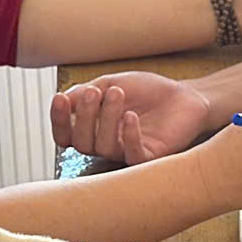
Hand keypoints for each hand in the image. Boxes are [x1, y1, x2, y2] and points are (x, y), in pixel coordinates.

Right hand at [50, 70, 210, 161]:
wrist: (183, 96)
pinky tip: (131, 116)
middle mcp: (106, 144)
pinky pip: (132, 156)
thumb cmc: (147, 91)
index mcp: (93, 128)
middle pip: (81, 143)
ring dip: (106, 119)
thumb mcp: (111, 83)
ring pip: (104, 147)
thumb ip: (85, 92)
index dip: (58, 121)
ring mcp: (126, 152)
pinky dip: (129, 136)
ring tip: (118, 93)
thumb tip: (62, 100)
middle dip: (84, 117)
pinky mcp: (149, 158)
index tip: (59, 98)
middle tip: (94, 92)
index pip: (66, 135)